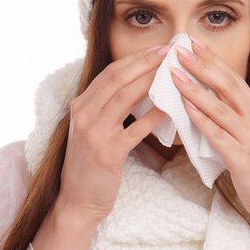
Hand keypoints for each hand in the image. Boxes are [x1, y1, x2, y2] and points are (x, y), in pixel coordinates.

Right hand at [56, 43, 170, 225]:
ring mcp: (94, 133)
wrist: (77, 201)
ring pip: (125, 96)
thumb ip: (109, 107)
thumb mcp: (94, 129)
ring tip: (173, 71)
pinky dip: (154, 115)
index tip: (158, 48)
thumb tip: (142, 86)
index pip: (111, 72)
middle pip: (118, 77)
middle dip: (146, 61)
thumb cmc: (91, 164)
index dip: (136, 57)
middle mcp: (84, 114)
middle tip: (170, 51)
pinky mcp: (107, 153)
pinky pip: (135, 129)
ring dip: (151, 80)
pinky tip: (172, 106)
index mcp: (81, 105)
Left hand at [169, 36, 249, 224]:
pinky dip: (202, 120)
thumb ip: (231, 113)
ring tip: (175, 75)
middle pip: (228, 85)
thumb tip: (202, 95)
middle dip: (202, 66)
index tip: (193, 42)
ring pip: (220, 108)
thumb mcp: (249, 131)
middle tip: (180, 50)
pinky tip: (186, 109)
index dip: (212, 58)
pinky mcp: (242, 159)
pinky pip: (218, 135)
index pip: (232, 76)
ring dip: (196, 89)